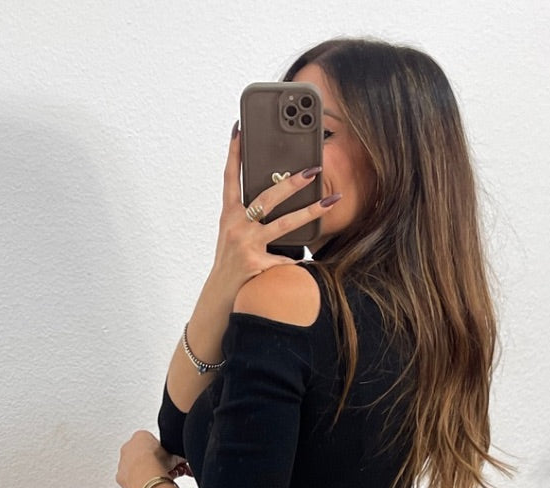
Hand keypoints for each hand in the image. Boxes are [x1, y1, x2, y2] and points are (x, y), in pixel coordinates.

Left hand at [115, 429, 187, 487]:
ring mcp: (123, 462)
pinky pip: (129, 480)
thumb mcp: (174, 455)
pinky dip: (138, 483)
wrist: (147, 473)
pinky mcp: (120, 477)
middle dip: (156, 465)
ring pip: (136, 468)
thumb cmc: (158, 461)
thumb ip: (177, 456)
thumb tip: (184, 460)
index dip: (164, 456)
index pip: (153, 446)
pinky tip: (148, 485)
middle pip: (144, 457)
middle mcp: (128, 447)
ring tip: (159, 479)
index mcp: (140, 436)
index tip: (170, 463)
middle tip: (167, 472)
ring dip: (148, 474)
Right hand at [211, 125, 338, 290]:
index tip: (240, 129)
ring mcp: (246, 244)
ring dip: (310, 211)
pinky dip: (297, 260)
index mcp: (229, 215)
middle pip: (267, 196)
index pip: (230, 177)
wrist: (219, 296)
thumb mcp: (231, 235)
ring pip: (284, 224)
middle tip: (313, 169)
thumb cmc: (229, 264)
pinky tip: (311, 260)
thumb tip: (271, 199)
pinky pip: (284, 259)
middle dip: (291, 181)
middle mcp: (236, 226)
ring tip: (330, 202)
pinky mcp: (256, 263)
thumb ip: (246, 216)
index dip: (234, 152)